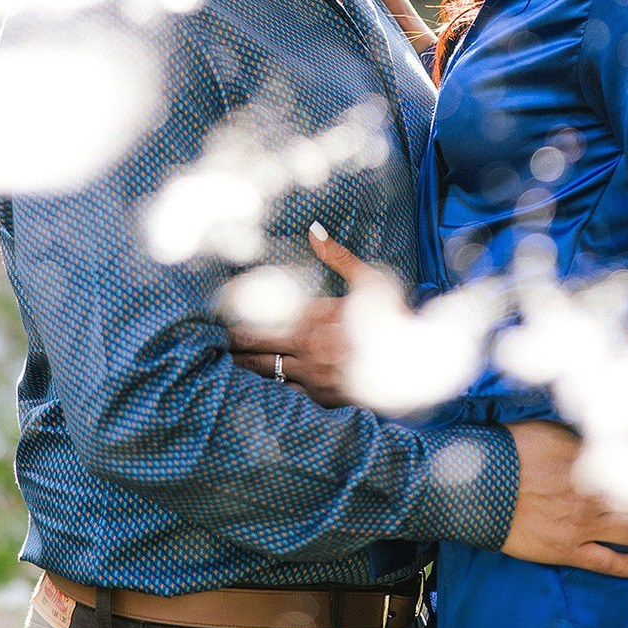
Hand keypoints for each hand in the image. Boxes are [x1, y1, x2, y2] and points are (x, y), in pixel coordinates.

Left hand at [226, 224, 382, 408]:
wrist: (417, 363)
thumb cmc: (393, 315)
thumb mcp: (369, 279)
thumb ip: (337, 256)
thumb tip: (313, 229)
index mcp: (316, 315)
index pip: (263, 317)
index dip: (236, 319)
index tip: (216, 317)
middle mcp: (310, 346)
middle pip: (255, 347)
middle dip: (231, 344)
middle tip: (210, 341)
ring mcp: (314, 375)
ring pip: (265, 372)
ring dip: (243, 367)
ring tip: (224, 362)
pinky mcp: (322, 397)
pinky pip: (285, 394)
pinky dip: (269, 388)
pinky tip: (256, 385)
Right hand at [501, 422, 627, 578]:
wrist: (478, 486)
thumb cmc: (508, 450)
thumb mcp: (547, 429)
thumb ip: (577, 436)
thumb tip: (597, 432)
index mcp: (590, 462)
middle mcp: (594, 495)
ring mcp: (582, 525)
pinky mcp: (566, 550)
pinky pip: (604, 562)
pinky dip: (626, 566)